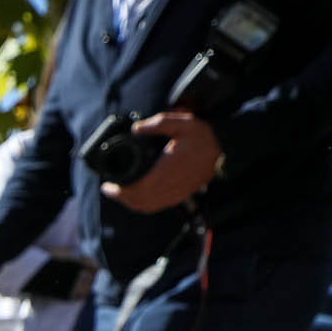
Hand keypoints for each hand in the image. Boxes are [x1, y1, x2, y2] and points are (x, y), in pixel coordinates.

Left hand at [104, 110, 222, 213]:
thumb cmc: (203, 137)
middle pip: (137, 202)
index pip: (136, 190)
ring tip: (120, 193)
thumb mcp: (182, 123)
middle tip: (109, 189)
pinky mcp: (180, 196)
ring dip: (131, 202)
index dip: (118, 192)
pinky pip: (157, 206)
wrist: (224, 151)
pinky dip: (143, 205)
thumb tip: (136, 128)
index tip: (107, 186)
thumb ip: (158, 124)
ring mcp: (175, 194)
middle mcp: (168, 187)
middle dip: (120, 198)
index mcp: (165, 172)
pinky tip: (138, 196)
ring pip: (146, 207)